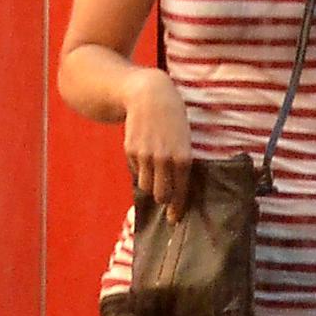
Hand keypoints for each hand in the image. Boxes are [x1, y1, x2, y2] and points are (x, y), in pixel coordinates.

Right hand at [122, 69, 194, 215]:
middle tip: (165, 200)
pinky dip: (140, 169)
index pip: (180, 192)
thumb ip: (180, 164)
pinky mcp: (130, 150)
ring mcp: (145, 156)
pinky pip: (135, 171)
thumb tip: (174, 189)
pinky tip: (145, 157)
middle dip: (163, 200)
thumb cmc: (173, 119)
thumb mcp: (184, 140)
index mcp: (183, 158)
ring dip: (150, 186)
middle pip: (160, 195)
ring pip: (145, 186)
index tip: (175, 219)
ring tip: (155, 176)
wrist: (150, 95)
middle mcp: (164, 159)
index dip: (177, 209)